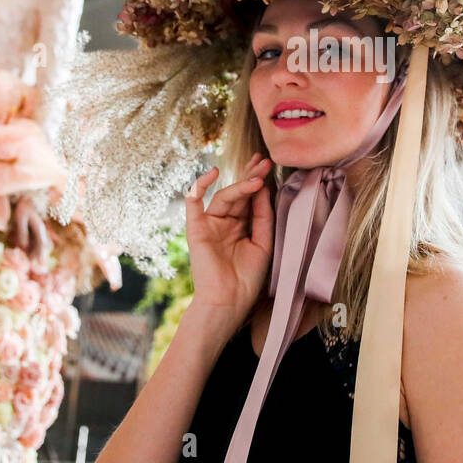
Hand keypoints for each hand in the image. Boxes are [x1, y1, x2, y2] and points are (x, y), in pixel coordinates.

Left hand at [11, 195, 49, 265]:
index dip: (41, 254)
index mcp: (39, 228)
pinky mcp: (32, 230)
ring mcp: (37, 231)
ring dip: (34, 254)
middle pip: (40, 247)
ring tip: (31, 263)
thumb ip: (22, 232)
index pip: (42, 244)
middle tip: (36, 267)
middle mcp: (40, 231)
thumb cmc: (22, 207)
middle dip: (38, 257)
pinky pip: (32, 242)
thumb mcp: (21, 218)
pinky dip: (29, 248)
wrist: (25, 198)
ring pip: (36, 245)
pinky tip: (25, 253)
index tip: (40, 263)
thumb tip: (22, 247)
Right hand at [184, 154, 273, 333]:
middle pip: (238, 193)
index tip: (269, 165)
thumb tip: (264, 187)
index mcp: (241, 226)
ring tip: (257, 177)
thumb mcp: (263, 242)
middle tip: (264, 161)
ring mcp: (210, 224)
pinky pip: (193, 202)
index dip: (259, 181)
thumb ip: (263, 215)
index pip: (250, 198)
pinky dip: (199, 186)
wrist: (229, 301)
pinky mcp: (196, 228)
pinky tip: (212, 173)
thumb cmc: (247, 278)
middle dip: (251, 176)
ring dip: (240, 184)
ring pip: (224, 196)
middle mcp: (225, 222)